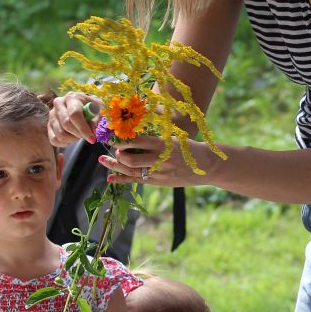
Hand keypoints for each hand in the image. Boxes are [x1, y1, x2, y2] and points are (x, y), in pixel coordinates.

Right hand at [48, 91, 99, 145]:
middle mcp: (58, 103)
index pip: (74, 114)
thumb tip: (91, 131)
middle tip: (86, 136)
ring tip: (79, 135)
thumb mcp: (98, 111)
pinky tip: (72, 138)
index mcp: (72, 97)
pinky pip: (54, 140)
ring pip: (60, 134)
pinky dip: (65, 143)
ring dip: (73, 139)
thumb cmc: (92, 108)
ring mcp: (52, 114)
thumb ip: (96, 120)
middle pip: (66, 124)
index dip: (83, 128)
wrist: (82, 106)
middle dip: (79, 134)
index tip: (92, 139)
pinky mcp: (48, 125)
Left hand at [100, 136, 220, 187]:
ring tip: (103, 160)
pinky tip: (110, 178)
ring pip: (130, 171)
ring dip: (114, 166)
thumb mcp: (175, 137)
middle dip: (117, 153)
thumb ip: (156, 136)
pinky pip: (136, 181)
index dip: (121, 138)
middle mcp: (159, 159)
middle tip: (110, 146)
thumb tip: (136, 129)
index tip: (111, 134)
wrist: (207, 166)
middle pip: (129, 159)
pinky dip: (121, 179)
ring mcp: (158, 173)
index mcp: (163, 144)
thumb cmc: (190, 148)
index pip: (137, 141)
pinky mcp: (158, 182)